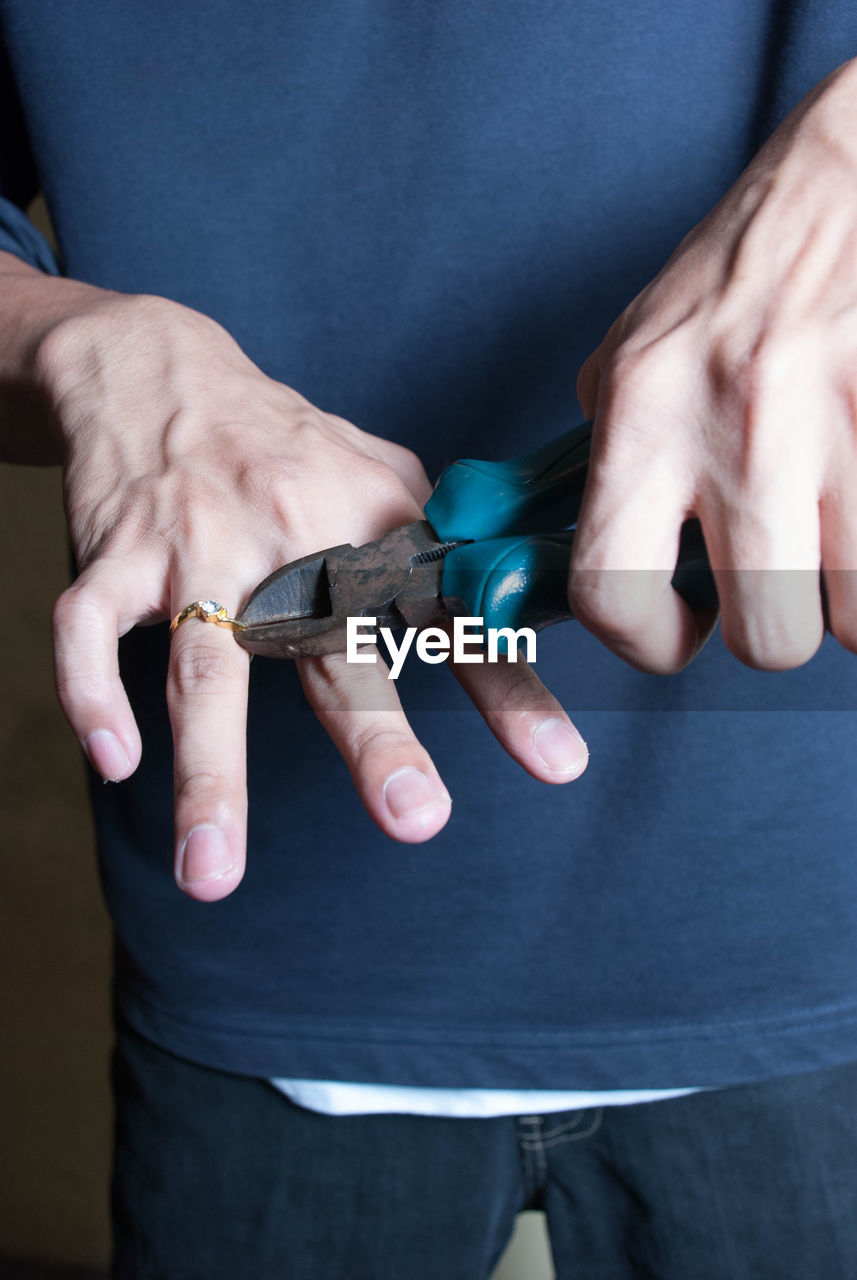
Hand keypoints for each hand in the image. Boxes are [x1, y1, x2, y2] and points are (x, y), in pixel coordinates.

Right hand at [22, 288, 587, 898]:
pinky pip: (90, 630)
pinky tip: (114, 761)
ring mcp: (199, 548)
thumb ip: (438, 541)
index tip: (556, 762)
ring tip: (212, 871)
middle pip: (337, 645)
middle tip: (416, 817)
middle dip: (377, 735)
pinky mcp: (118, 554)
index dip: (508, 685)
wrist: (157, 366)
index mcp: (369, 522)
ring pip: (204, 666)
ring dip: (211, 774)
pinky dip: (92, 696)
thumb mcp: (378, 467)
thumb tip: (514, 599)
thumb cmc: (282, 437)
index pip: (450, 611)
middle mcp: (292, 536)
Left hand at [572, 58, 856, 673]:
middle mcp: (739, 423)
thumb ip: (607, 460)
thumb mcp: (635, 355)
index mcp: (645, 408)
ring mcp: (839, 423)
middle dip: (773, 627)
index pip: (612, 593)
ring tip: (833, 524)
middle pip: (766, 639)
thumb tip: (582, 558)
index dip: (648, 641)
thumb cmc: (739, 274)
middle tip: (775, 574)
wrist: (850, 176)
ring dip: (849, 593)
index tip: (677, 624)